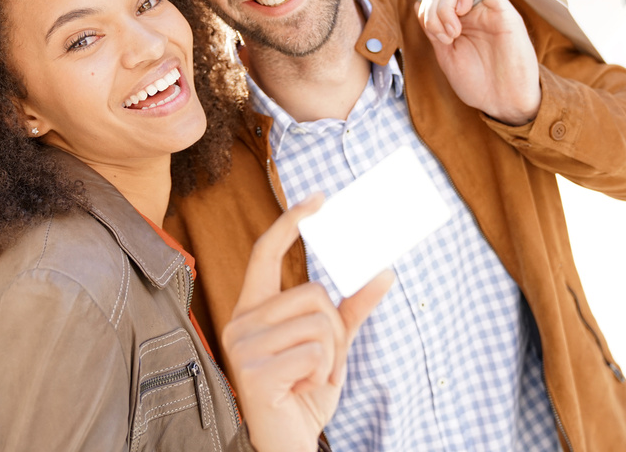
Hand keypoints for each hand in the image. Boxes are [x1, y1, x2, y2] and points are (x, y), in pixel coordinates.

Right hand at [223, 195, 393, 451]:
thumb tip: (384, 271)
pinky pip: (315, 350)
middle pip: (314, 292)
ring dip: (330, 354)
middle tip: (319, 361)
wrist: (287, 443)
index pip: (266, 252)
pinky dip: (321, 371)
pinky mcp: (254, 368)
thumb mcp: (332, 347)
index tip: (318, 198)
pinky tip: (301, 388)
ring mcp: (243, 344)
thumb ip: (353, 309)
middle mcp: (240, 320)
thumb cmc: (303, 393)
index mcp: (253, 309)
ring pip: (319, 321)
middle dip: (334, 328)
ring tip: (308, 376)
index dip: (291, 221)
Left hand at [417, 0, 541, 124]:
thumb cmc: (478, 84)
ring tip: (454, 32)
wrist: (504, 101)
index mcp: (456, 23)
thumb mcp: (446, 55)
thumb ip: (432, 30)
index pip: (433, 0)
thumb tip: (415, 4)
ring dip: (447, 5)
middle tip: (446, 37)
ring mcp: (486, 12)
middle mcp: (471, 14)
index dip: (426, 12)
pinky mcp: (504, 12)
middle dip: (434, 11)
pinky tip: (464, 11)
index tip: (437, 37)